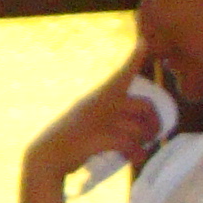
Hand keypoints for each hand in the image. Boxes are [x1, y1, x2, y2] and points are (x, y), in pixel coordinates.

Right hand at [26, 50, 161, 183]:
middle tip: (152, 136)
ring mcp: (98, 121)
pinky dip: (137, 154)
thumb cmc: (71, 139)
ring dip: (144, 143)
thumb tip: (138, 124)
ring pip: (138, 129)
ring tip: (139, 152)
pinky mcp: (97, 140)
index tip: (144, 43)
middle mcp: (100, 104)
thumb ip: (108, 114)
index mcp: (99, 96)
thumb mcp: (88, 117)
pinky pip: (129, 145)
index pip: (121, 75)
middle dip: (154, 122)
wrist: (48, 156)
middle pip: (144, 106)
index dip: (134, 60)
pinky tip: (136, 159)